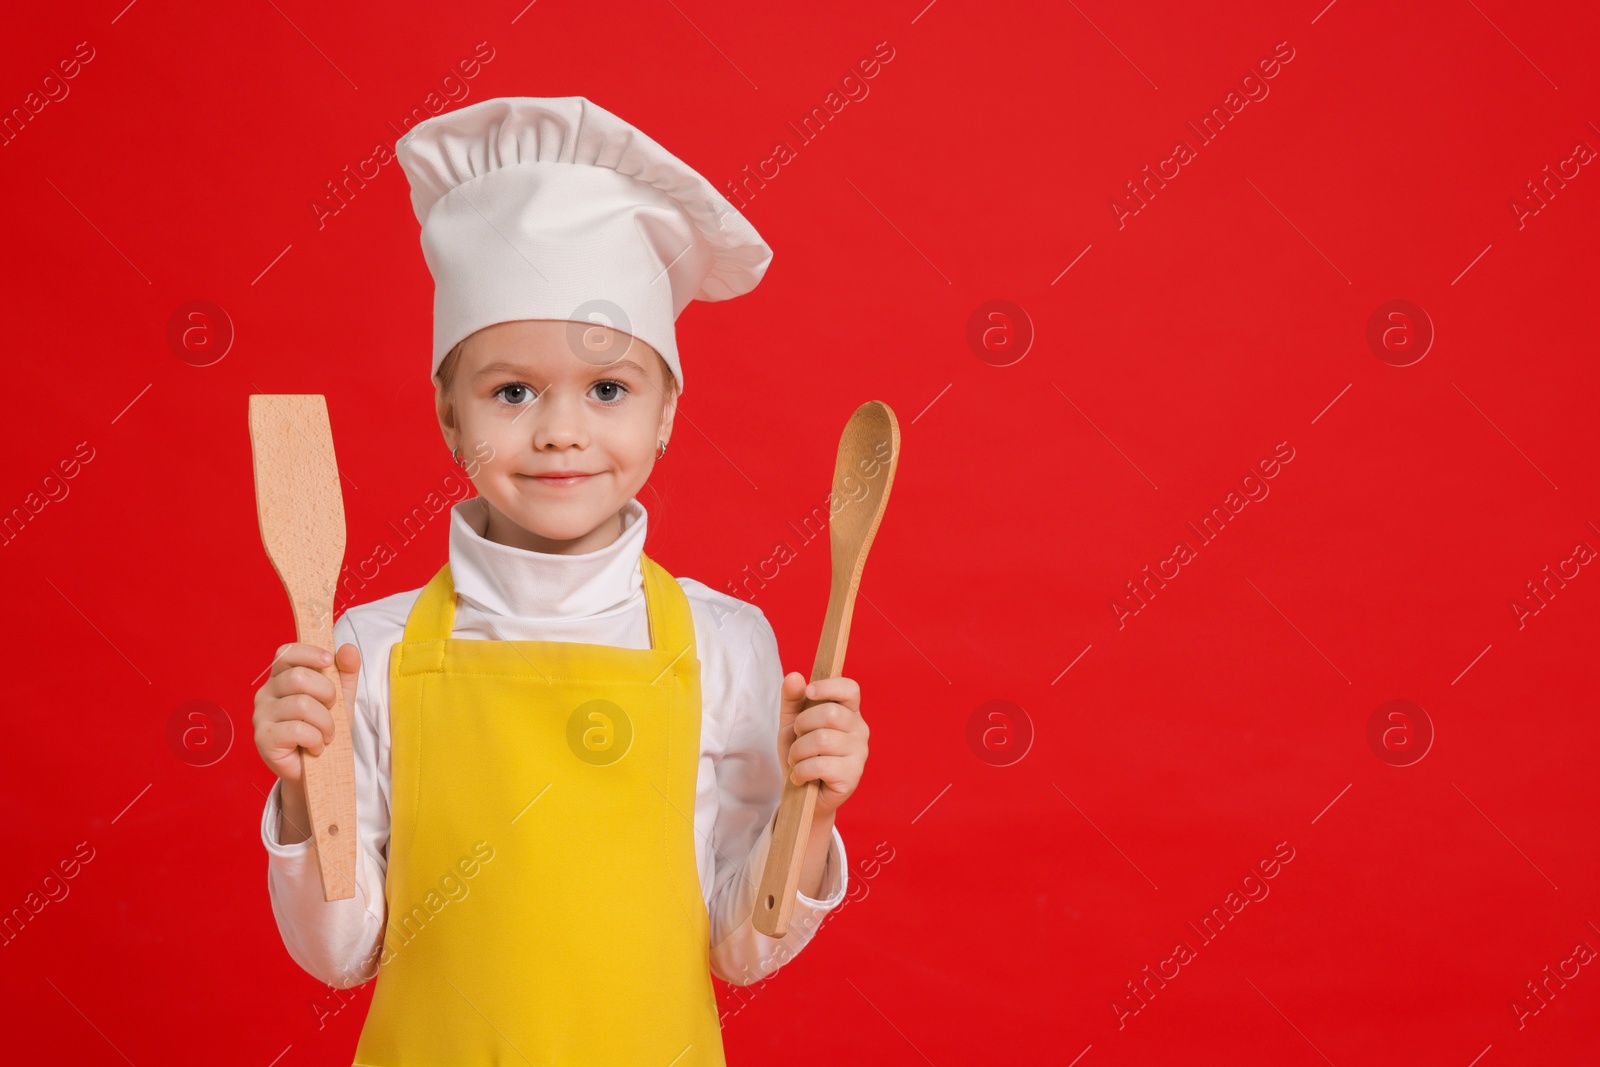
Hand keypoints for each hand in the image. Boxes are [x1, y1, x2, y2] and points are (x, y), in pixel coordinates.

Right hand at [252, 641, 359, 786]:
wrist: (317, 769)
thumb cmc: (324, 728)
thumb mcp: (341, 698)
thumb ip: (346, 672)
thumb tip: (348, 649)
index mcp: (280, 678)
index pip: (286, 653)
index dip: (308, 652)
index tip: (329, 661)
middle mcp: (265, 693)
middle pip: (298, 677)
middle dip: (327, 693)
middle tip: (332, 710)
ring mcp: (261, 716)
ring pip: (301, 705)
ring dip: (325, 722)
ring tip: (327, 734)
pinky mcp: (263, 739)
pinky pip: (297, 730)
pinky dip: (316, 740)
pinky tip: (316, 747)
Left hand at [778, 672, 868, 818]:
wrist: (800, 794)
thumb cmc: (801, 754)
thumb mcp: (791, 724)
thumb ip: (792, 699)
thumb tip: (794, 676)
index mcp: (849, 712)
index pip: (850, 689)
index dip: (829, 686)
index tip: (808, 692)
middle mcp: (859, 730)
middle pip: (830, 714)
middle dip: (802, 726)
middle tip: (797, 739)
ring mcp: (859, 753)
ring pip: (822, 740)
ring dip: (798, 752)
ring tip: (796, 760)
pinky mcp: (852, 776)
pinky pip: (821, 765)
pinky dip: (801, 771)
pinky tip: (800, 776)